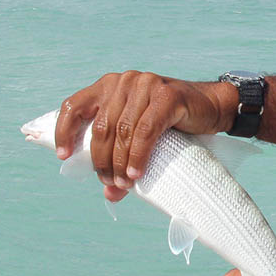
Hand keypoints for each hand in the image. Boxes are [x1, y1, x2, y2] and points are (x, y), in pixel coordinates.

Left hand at [54, 71, 233, 199]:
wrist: (211, 107)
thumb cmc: (173, 122)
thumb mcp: (139, 132)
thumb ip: (121, 154)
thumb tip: (110, 194)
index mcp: (108, 86)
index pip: (74, 105)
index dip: (64, 131)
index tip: (64, 157)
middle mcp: (124, 81)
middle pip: (101, 127)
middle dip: (102, 161)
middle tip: (109, 184)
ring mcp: (145, 85)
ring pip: (122, 131)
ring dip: (120, 163)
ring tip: (123, 184)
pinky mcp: (166, 96)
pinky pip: (145, 131)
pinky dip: (138, 156)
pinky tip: (136, 174)